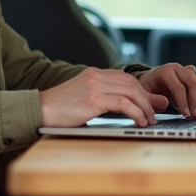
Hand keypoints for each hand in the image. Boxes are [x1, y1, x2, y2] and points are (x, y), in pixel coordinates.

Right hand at [39, 68, 168, 126]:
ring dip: (144, 107)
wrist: (39, 110)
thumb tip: (127, 108)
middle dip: (147, 99)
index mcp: (94, 74)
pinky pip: (123, 103)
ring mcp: (95, 86)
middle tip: (156, 113)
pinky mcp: (93, 98)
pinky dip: (136, 112)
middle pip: (132, 84)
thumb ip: (104, 101)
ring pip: (131, 92)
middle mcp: (96, 76)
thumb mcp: (84, 101)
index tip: (152, 103)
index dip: (142, 91)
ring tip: (149, 120)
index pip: (125, 79)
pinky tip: (139, 121)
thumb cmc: (59, 111)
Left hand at [137, 63, 195, 117]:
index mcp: (167, 71)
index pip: (179, 86)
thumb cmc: (147, 89)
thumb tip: (166, 102)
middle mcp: (179, 69)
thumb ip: (153, 99)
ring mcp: (189, 73)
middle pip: (193, 82)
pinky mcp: (195, 79)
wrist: (150, 82)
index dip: (183, 102)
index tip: (186, 114)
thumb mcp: (145, 94)